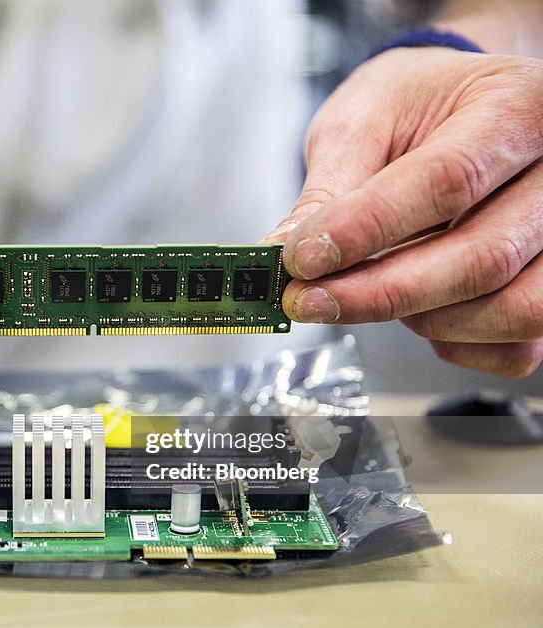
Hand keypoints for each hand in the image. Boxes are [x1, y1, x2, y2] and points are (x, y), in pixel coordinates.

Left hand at [266, 47, 542, 376]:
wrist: (460, 108)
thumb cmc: (416, 106)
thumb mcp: (361, 122)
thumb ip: (328, 189)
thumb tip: (284, 252)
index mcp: (517, 107)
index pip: (448, 181)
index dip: (366, 230)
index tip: (301, 259)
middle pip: (482, 257)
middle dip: (379, 292)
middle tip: (307, 299)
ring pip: (512, 310)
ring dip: (422, 321)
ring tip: (365, 295)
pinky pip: (519, 344)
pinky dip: (456, 342)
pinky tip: (416, 313)